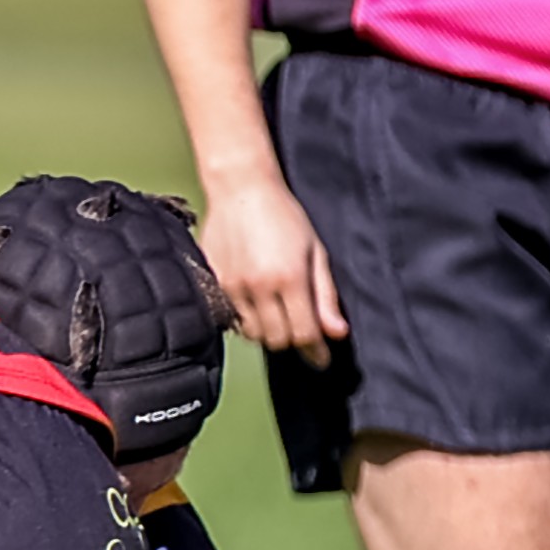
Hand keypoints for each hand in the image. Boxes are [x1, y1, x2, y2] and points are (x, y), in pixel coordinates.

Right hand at [196, 170, 346, 361]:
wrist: (240, 189)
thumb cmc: (284, 215)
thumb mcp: (315, 252)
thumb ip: (326, 296)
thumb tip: (337, 333)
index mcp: (289, 278)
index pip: (304, 334)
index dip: (316, 352)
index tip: (322, 359)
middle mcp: (259, 287)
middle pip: (277, 340)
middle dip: (292, 340)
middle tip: (300, 327)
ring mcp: (232, 287)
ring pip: (252, 334)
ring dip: (267, 331)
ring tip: (275, 312)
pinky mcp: (213, 284)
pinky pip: (230, 319)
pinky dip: (245, 319)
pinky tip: (254, 303)